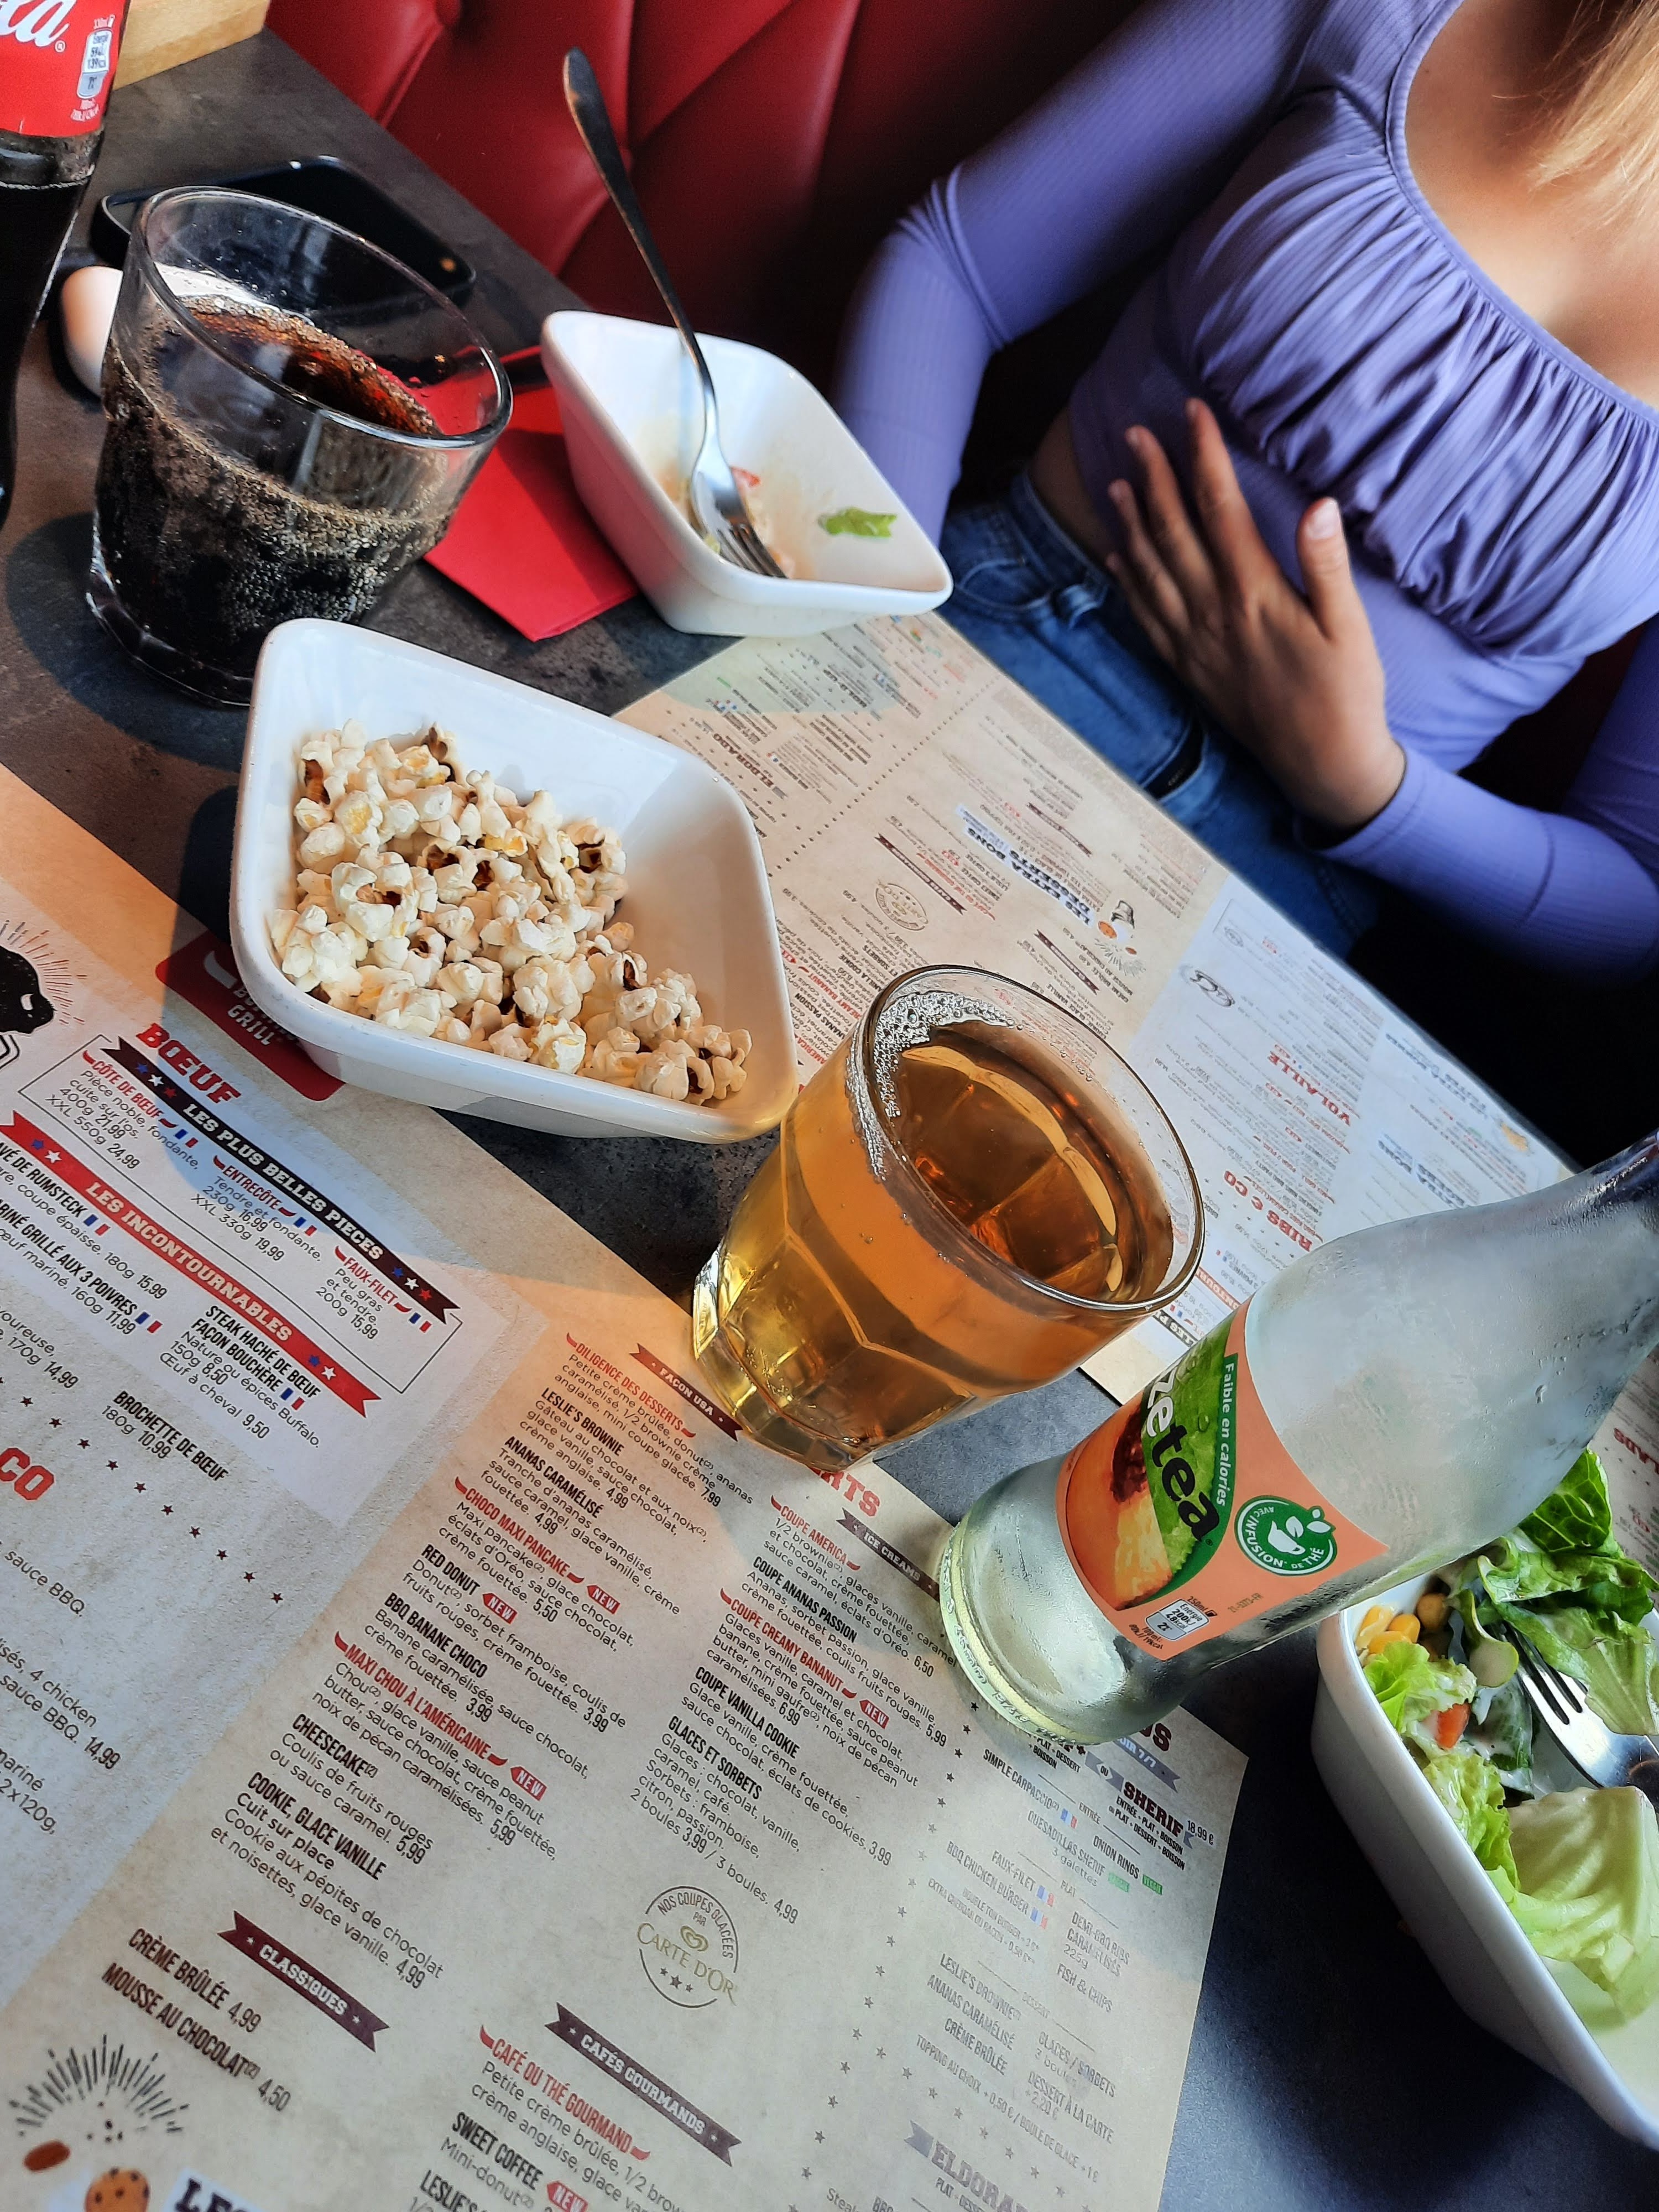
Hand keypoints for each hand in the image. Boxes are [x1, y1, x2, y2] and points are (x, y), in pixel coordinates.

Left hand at [1104, 400, 1404, 833]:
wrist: (1322, 765)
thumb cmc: (1346, 693)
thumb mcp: (1350, 627)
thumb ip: (1327, 566)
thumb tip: (1319, 506)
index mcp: (1255, 595)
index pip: (1221, 509)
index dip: (1203, 456)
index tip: (1191, 414)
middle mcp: (1213, 615)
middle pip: (1173, 532)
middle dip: (1152, 478)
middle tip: (1134, 434)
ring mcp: (1194, 643)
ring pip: (1149, 570)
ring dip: (1129, 524)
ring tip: (1114, 482)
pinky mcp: (1187, 668)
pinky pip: (1145, 616)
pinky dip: (1126, 581)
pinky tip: (1115, 556)